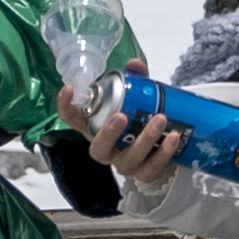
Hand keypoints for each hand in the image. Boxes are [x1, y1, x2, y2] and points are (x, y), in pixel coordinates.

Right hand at [67, 75, 186, 188]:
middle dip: (108, 133)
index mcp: (97, 128)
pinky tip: (173, 137)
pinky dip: (164, 152)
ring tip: (160, 119)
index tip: (69, 88)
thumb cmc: (142, 120)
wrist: (165, 148)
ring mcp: (124, 163)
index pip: (72, 119)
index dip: (66, 105)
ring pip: (129, 157)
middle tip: (121, 116)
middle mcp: (107, 148)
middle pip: (98, 148)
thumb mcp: (138, 99)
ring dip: (145, 138)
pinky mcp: (145, 174)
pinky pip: (152, 167)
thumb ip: (135, 82)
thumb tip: (134, 64)